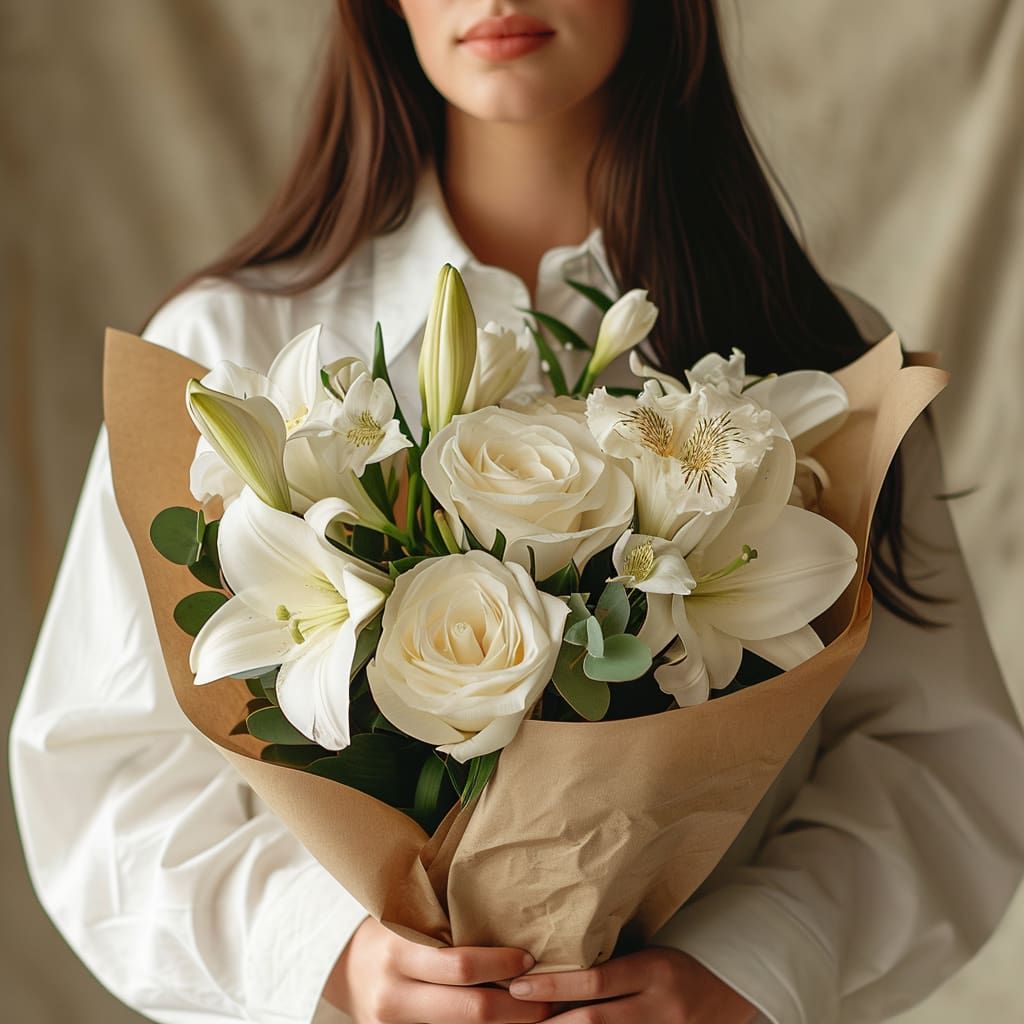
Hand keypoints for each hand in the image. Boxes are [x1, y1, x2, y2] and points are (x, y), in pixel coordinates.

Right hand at [323, 917, 552, 1022]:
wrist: (348, 971)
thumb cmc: (392, 931)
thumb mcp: (411, 917)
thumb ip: (447, 919)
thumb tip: (511, 907)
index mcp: (398, 953)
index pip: (460, 966)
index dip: (500, 964)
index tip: (530, 959)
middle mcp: (394, 996)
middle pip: (470, 1009)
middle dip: (516, 1007)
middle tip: (547, 997)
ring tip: (537, 1013)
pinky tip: (507, 1023)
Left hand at [507, 947, 758, 1022]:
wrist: (734, 989)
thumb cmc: (677, 966)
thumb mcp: (648, 954)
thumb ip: (610, 964)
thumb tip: (552, 967)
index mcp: (652, 970)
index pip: (595, 981)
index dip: (554, 986)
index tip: (518, 988)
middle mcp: (659, 1007)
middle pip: (595, 1022)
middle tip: (516, 1019)